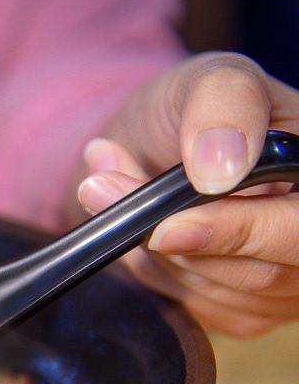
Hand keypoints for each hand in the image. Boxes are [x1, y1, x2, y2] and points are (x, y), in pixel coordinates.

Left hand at [77, 52, 298, 336]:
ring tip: (104, 181)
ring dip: (145, 241)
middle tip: (102, 187)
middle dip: (176, 237)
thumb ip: (226, 105)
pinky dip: (141, 260)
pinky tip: (126, 217)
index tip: (169, 224)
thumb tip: (221, 169)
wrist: (150, 142)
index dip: (242, 231)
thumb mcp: (212, 78)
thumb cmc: (196, 108)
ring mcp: (279, 282)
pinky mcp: (232, 306)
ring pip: (211, 288)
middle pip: (261, 273)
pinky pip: (182, 299)